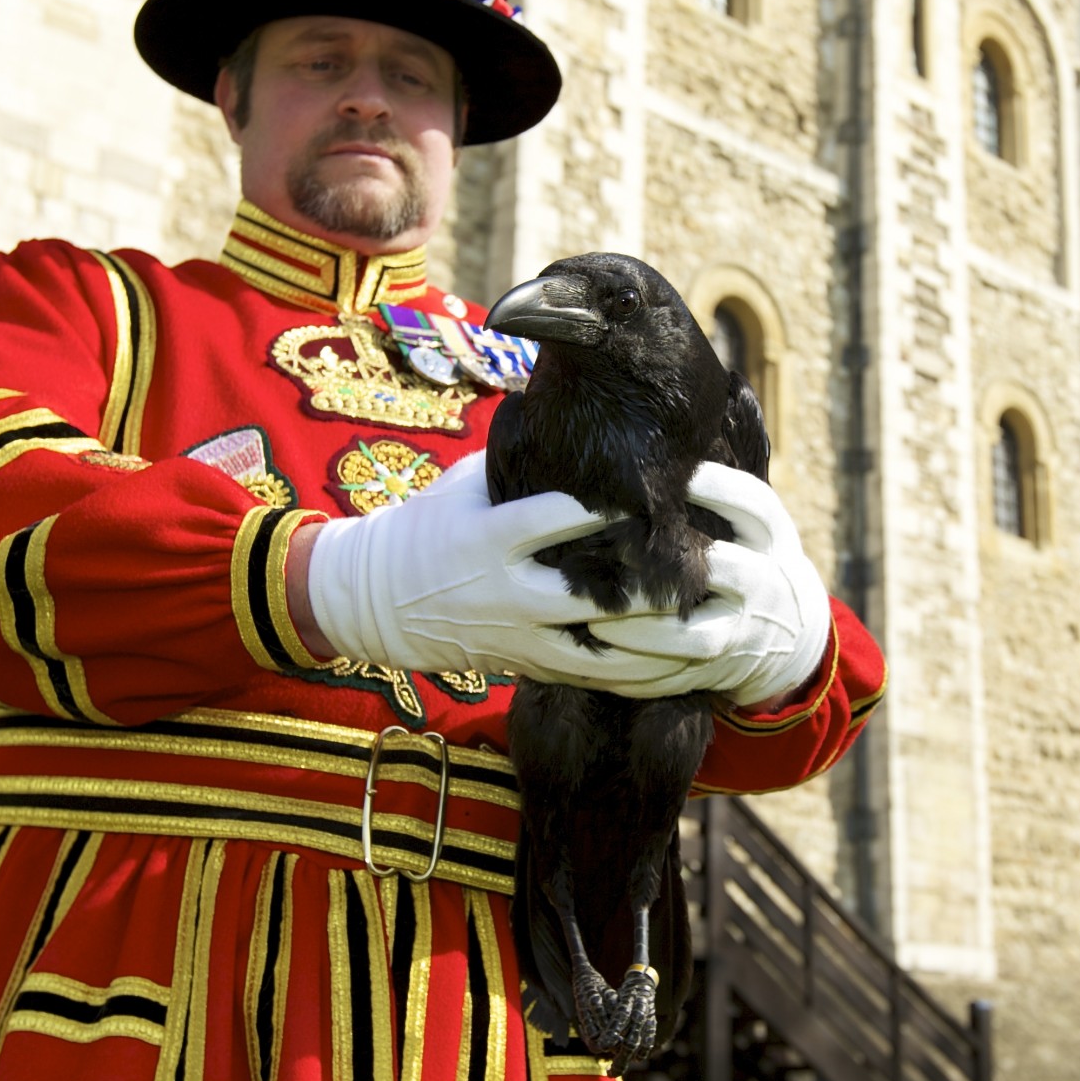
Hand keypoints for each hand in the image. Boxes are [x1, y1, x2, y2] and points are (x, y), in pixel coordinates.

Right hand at [303, 453, 706, 687]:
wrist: (378, 601)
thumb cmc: (432, 525)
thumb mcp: (467, 484)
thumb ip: (523, 457)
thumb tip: (577, 404)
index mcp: (488, 537)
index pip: (552, 520)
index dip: (605, 510)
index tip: (655, 494)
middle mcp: (505, 591)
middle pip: (584, 593)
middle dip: (642, 584)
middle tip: (698, 566)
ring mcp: (517, 635)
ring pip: (595, 648)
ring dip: (651, 640)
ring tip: (701, 622)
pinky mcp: (525, 665)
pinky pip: (588, 676)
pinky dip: (634, 674)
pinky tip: (679, 664)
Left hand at [590, 463, 831, 704]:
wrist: (790, 637)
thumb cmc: (752, 558)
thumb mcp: (754, 525)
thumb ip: (716, 494)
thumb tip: (648, 445)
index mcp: (775, 538)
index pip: (752, 503)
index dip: (714, 485)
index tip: (672, 469)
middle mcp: (768, 584)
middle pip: (725, 570)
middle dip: (669, 562)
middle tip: (614, 545)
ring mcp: (746, 633)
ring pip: (694, 637)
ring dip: (638, 629)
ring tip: (588, 615)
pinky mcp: (720, 671)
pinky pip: (674, 678)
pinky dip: (630, 670)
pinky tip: (589, 655)